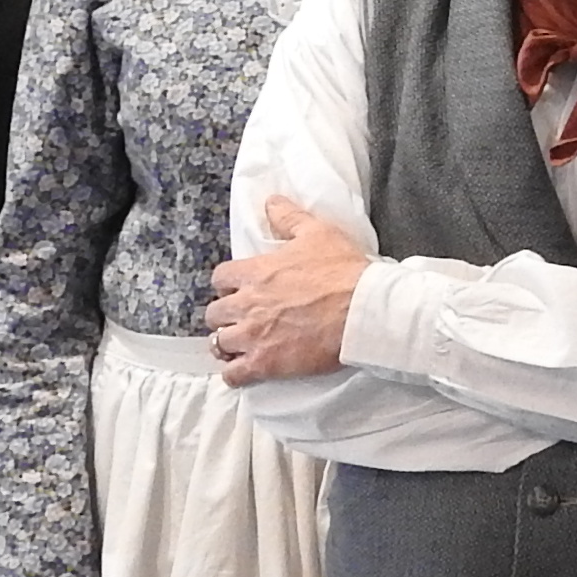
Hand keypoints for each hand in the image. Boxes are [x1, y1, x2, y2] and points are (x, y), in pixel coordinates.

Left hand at [210, 194, 370, 384]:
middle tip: (240, 318)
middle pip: (214, 313)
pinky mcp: (266, 363)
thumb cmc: (343, 270)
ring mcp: (253, 336)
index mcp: (255, 272)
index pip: (220, 277)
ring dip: (227, 344)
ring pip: (219, 343)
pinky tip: (243, 371)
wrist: (361, 310)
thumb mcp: (317, 232)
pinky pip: (233, 374)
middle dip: (224, 316)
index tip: (238, 289)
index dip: (227, 284)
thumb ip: (289, 218)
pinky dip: (234, 374)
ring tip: (239, 346)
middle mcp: (247, 304)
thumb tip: (270, 202)